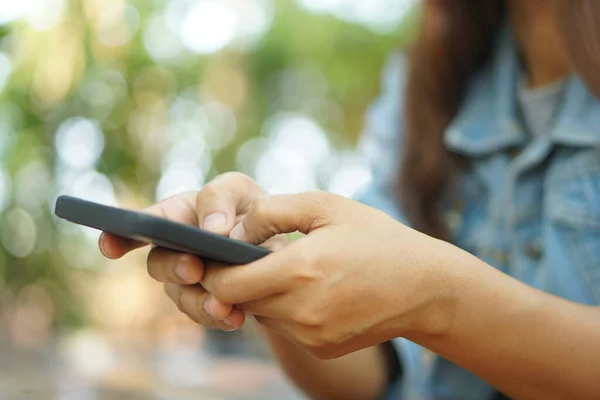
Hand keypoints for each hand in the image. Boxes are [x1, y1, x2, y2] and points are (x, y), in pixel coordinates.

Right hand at [98, 172, 285, 330]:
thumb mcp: (237, 190)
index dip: (117, 236)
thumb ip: (219, 198)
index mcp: (173, 218)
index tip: (108, 245)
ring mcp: (190, 282)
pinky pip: (208, 315)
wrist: (275, 244)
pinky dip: (221, 318)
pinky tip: (236, 317)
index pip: (138, 226)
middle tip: (194, 269)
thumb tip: (213, 229)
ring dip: (200, 302)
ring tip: (222, 305)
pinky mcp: (211, 303)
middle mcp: (174, 252)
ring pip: (183, 297)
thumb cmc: (248, 209)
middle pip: (159, 265)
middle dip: (174, 269)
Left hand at [169, 191, 452, 358]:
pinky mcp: (322, 348)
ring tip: (290, 269)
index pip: (227, 284)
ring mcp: (312, 335)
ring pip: (262, 315)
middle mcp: (301, 311)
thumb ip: (273, 210)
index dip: (213, 269)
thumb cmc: (376, 238)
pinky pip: (286, 328)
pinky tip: (311, 289)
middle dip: (238, 279)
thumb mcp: (326, 206)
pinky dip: (287, 309)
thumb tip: (235, 229)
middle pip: (240, 301)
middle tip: (253, 256)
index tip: (215, 254)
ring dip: (263, 294)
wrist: (424, 287)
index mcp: (300, 270)